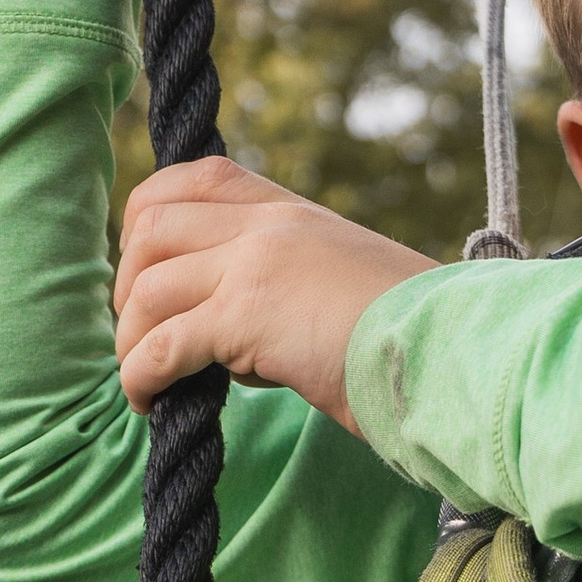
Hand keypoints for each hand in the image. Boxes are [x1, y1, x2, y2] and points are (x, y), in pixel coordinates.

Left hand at [114, 158, 434, 429]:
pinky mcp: (249, 317)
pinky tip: (147, 402)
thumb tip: (231, 345)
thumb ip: (286, 290)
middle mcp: (267, 224)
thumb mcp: (340, 287)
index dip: (146, 222)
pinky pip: (163, 344)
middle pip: (150, 227)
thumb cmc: (413, 337)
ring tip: (142, 379)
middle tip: (139, 332)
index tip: (146, 272)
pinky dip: (140, 375)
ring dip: (130, 338)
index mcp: (290, 209)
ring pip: (148, 287)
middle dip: (127, 283)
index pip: (191, 180)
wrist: (453, 350)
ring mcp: (255, 265)